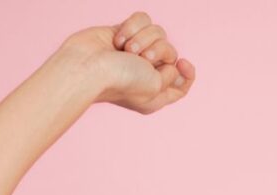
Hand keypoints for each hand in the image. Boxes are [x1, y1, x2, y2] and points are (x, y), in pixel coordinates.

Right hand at [63, 11, 194, 113]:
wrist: (89, 66)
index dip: (187, 72)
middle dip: (158, 50)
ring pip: (158, 32)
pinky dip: (133, 26)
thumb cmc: (121, 82)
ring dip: (143, 38)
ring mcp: (135, 53)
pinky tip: (119, 39)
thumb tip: (173, 63)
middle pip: (171, 52)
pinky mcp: (124, 34)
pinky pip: (142, 19)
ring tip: (126, 49)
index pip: (182, 82)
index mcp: (156, 93)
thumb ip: (171, 78)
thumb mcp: (155, 89)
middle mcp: (147, 73)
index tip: (182, 63)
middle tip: (139, 58)